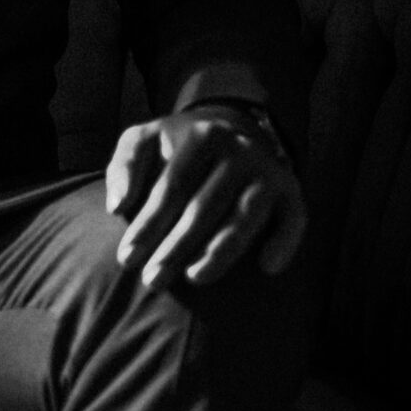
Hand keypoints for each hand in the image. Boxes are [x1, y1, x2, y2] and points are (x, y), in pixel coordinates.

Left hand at [106, 103, 305, 287]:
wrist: (230, 130)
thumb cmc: (175, 149)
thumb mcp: (143, 141)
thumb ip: (124, 166)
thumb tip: (117, 207)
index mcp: (200, 136)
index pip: (170, 188)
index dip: (147, 226)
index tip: (126, 259)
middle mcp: (238, 150)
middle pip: (204, 207)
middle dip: (175, 248)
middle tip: (152, 280)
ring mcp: (266, 170)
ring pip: (244, 218)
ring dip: (220, 252)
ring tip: (195, 278)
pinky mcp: (290, 190)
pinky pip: (293, 219)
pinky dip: (284, 242)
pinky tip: (267, 267)